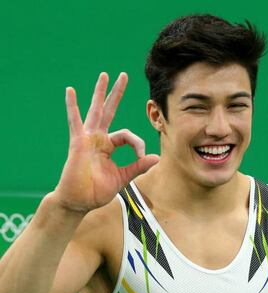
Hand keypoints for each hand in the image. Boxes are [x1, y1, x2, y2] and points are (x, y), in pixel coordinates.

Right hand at [53, 72, 158, 212]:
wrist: (79, 202)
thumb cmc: (97, 191)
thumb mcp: (122, 177)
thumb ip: (137, 166)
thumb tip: (156, 157)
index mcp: (109, 146)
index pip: (127, 135)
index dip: (138, 144)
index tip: (142, 157)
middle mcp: (98, 138)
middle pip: (110, 110)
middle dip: (117, 93)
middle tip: (124, 75)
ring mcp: (88, 139)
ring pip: (96, 110)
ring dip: (101, 93)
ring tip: (105, 75)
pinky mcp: (78, 143)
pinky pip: (75, 122)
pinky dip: (72, 106)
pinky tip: (70, 91)